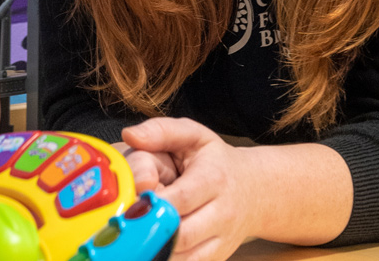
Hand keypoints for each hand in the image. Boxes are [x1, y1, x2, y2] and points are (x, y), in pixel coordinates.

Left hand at [122, 118, 256, 260]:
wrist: (256, 190)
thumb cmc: (216, 161)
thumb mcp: (193, 135)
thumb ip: (160, 131)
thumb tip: (129, 136)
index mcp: (213, 180)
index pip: (179, 200)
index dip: (151, 205)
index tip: (126, 203)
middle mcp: (221, 214)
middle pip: (181, 235)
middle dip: (149, 231)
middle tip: (122, 225)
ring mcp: (221, 240)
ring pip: (184, 257)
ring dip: (155, 249)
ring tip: (132, 236)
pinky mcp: (216, 257)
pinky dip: (165, 259)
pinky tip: (148, 247)